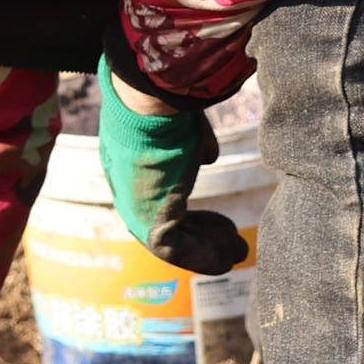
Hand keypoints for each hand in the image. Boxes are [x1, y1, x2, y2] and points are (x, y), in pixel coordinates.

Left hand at [96, 57, 244, 274]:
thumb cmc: (166, 103)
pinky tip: (227, 260)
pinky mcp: (145, 222)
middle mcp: (127, 189)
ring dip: (207, 250)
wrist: (147, 103)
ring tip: (236, 254)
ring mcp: (133, 208)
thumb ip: (195, 143)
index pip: (162, 198)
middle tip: (233, 241)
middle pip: (168, 222)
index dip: (193, 214)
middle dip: (203, 235)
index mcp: (130, 166)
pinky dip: (202, 257)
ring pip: (173, 240)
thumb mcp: (183, 123)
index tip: (219, 221)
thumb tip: (208, 157)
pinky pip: (175, 249)